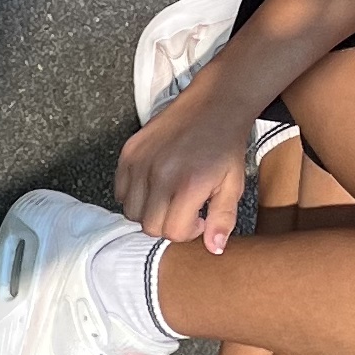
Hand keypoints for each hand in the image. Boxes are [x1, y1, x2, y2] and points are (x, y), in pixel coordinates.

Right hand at [116, 86, 255, 254]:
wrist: (213, 105)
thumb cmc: (226, 146)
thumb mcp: (233, 185)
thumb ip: (223, 219)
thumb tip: (214, 249)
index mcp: (188, 186)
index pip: (172, 232)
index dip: (187, 232)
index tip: (198, 219)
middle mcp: (160, 175)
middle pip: (148, 226)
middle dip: (166, 225)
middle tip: (183, 210)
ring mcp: (140, 163)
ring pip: (131, 211)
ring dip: (148, 212)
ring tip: (168, 199)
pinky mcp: (129, 152)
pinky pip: (121, 190)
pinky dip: (134, 195)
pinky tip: (154, 186)